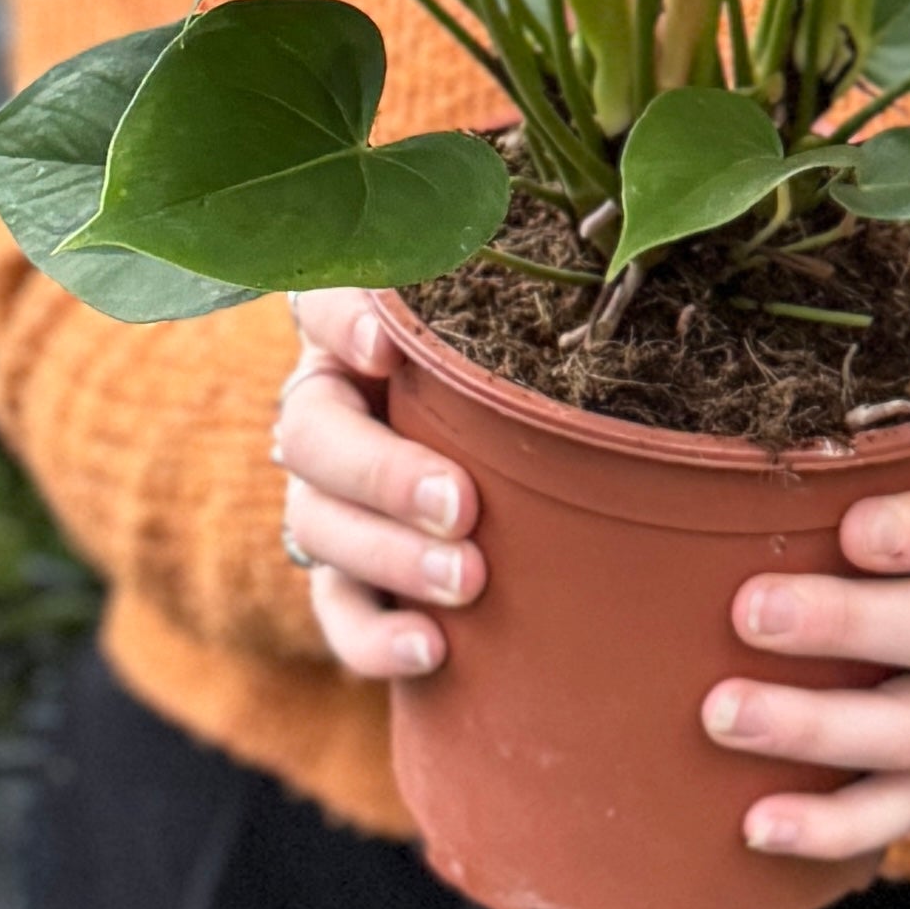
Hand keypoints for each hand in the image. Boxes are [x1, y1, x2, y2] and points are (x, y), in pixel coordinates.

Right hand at [275, 289, 482, 680]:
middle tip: (459, 505)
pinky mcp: (342, 577)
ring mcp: (325, 495)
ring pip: (317, 523)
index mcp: (357, 329)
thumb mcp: (509, 317)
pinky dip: (375, 638)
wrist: (513, 462)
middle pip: (313, 432)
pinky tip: (431, 649)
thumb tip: (596, 259)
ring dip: (388, 556)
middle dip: (382, 473)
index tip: (387, 347)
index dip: (340, 322)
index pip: (320, 302)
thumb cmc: (520, 365)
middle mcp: (328, 405)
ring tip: (466, 583)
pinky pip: (335, 611)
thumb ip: (509, 285)